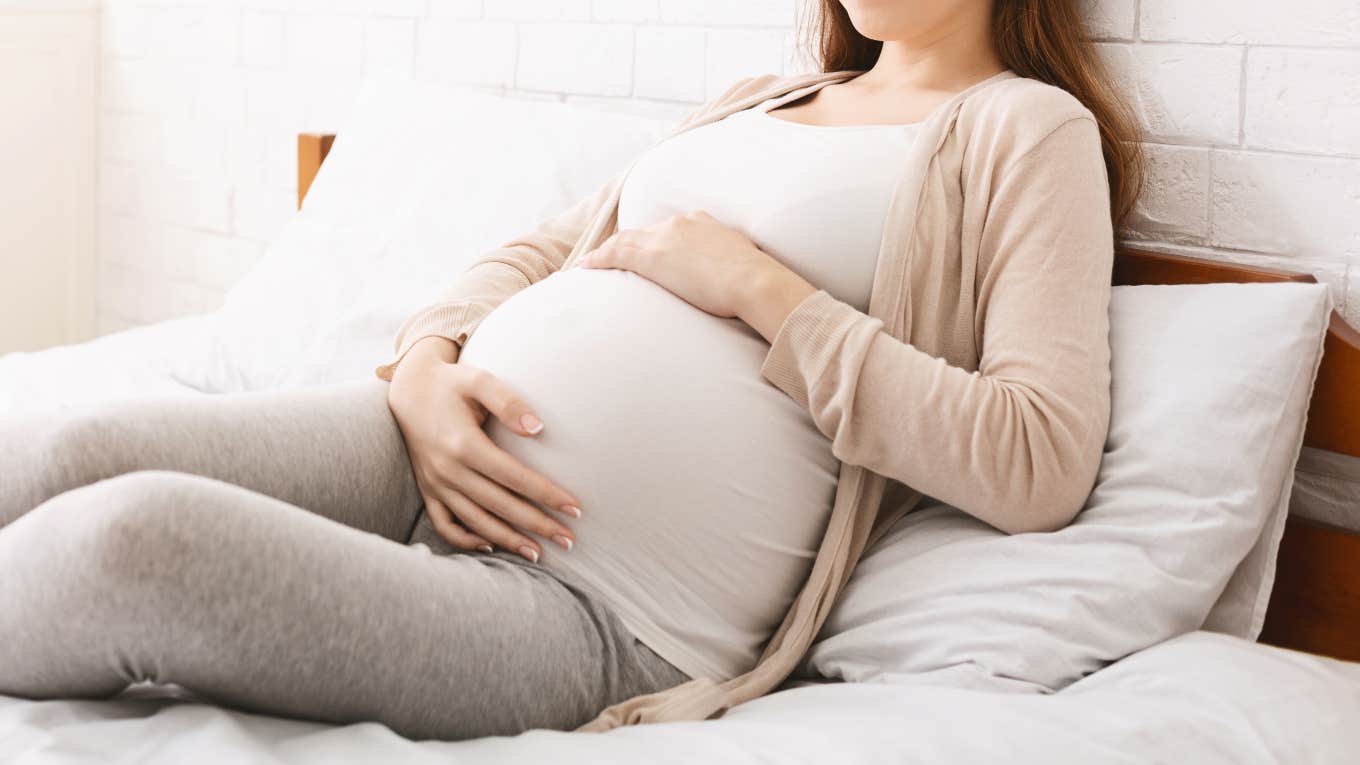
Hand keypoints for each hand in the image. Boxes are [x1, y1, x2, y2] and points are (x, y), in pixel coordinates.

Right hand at [385, 336, 581, 562]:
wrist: (408, 389)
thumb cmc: (451, 382)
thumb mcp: (479, 380)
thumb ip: (509, 402)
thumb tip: (538, 429)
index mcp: (464, 444)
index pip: (514, 478)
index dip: (546, 495)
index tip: (575, 508)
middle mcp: (448, 469)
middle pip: (500, 506)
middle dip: (537, 525)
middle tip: (569, 540)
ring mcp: (435, 483)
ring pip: (476, 521)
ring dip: (509, 540)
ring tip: (539, 553)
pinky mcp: (427, 489)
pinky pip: (444, 524)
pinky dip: (465, 540)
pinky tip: (491, 545)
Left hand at [576, 210, 804, 319]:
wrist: (754, 281)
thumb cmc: (757, 282)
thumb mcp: (745, 264)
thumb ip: (732, 267)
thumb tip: (737, 282)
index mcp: (703, 223)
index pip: (670, 230)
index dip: (655, 241)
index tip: (648, 252)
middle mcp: (681, 223)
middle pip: (644, 233)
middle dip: (627, 245)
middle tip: (611, 259)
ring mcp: (665, 236)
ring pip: (626, 241)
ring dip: (607, 253)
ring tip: (591, 265)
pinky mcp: (652, 255)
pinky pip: (614, 254)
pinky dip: (598, 259)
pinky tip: (586, 268)